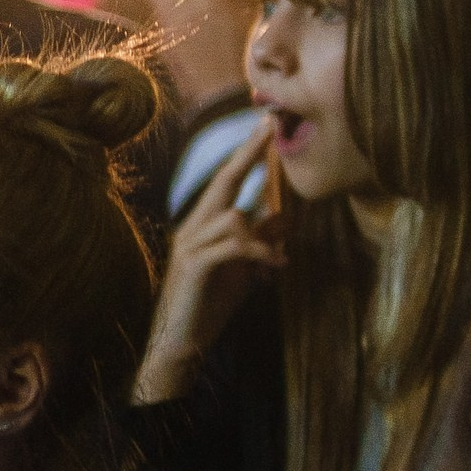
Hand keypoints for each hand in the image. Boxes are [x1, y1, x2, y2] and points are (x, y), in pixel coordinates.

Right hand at [137, 122, 279, 403]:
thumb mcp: (245, 267)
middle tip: (269, 128)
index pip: (226, 182)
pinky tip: (274, 267)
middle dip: (248, 154)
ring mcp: (189, 245)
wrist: (185, 342)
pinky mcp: (193, 266)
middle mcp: (192, 228)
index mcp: (203, 225)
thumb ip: (261, 239)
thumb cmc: (212, 303)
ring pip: (234, 217)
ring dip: (264, 237)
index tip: (265, 128)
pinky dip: (260, 252)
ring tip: (275, 262)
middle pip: (222, 182)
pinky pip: (233, 245)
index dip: (246, 155)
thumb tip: (285, 214)